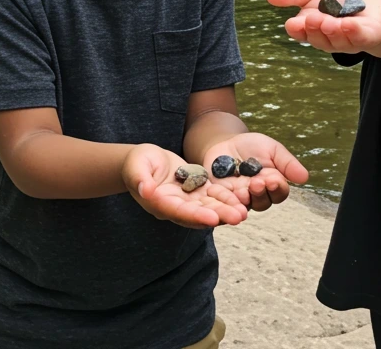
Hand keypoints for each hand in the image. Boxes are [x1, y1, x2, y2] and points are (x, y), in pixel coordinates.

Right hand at [123, 144, 247, 228]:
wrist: (145, 161)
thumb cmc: (137, 162)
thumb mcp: (136, 167)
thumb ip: (140, 178)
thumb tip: (146, 190)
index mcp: (160, 203)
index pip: (179, 212)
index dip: (196, 216)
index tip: (212, 219)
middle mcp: (175, 207)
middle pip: (198, 214)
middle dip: (219, 216)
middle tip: (239, 217)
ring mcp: (187, 200)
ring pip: (208, 207)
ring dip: (226, 210)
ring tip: (244, 212)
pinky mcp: (195, 191)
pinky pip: (212, 197)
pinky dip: (225, 198)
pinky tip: (241, 199)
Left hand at [203, 132, 308, 211]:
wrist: (227, 142)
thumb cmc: (253, 146)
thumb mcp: (272, 149)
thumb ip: (287, 163)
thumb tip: (305, 177)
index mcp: (272, 185)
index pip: (279, 193)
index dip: (277, 188)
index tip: (273, 179)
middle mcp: (257, 196)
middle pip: (262, 203)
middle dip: (260, 193)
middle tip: (257, 182)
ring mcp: (238, 198)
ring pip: (243, 206)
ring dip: (244, 201)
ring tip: (243, 191)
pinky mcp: (221, 196)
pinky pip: (223, 203)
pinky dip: (224, 201)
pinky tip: (224, 194)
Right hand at [266, 0, 380, 54]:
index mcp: (310, 27)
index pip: (299, 32)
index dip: (297, 29)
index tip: (294, 23)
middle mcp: (328, 38)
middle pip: (318, 39)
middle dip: (315, 29)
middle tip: (313, 19)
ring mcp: (348, 40)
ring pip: (338, 41)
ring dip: (333, 32)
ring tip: (329, 22)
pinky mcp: (369, 36)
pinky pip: (361, 39)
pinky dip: (354, 33)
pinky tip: (349, 24)